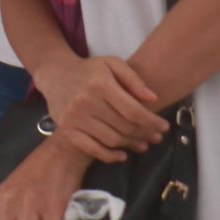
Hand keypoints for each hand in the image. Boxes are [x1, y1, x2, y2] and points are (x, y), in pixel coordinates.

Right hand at [39, 55, 162, 160]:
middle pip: (124, 127)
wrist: (55, 73)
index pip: (133, 111)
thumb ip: (133, 79)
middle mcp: (85, 102)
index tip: (164, 127)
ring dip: (131, 145)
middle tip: (156, 137)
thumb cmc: (88, 70)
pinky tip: (122, 156)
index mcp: (100, 85)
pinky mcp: (67, 129)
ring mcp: (74, 117)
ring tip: (143, 144)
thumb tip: (152, 99)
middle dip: (145, 134)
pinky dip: (109, 156)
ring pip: (111, 139)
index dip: (152, 122)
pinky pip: (91, 148)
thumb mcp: (112, 64)